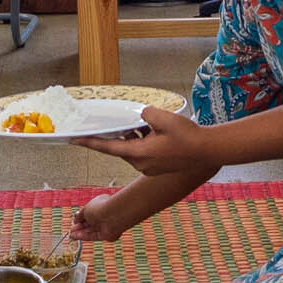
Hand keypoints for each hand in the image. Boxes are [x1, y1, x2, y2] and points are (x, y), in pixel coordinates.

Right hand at [68, 192, 126, 242]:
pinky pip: (93, 236)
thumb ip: (80, 215)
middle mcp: (103, 216)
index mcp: (101, 205)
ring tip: (70, 235)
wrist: (113, 216)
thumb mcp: (85, 209)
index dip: (81, 217)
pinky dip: (83, 236)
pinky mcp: (105, 235)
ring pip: (90, 230)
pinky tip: (75, 237)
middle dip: (80, 226)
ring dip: (80, 233)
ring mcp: (105, 226)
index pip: (90, 213)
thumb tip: (76, 219)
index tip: (74, 221)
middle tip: (71, 229)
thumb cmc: (100, 208)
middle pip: (90, 223)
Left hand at [72, 106, 213, 175]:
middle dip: (119, 135)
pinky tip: (155, 133)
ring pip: (133, 150)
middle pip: (121, 147)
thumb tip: (141, 115)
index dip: (90, 142)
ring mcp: (149, 168)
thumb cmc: (188, 136)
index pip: (107, 147)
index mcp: (139, 153)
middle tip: (120, 122)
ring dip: (134, 138)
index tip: (74, 140)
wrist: (208, 151)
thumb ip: (146, 114)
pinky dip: (143, 143)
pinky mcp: (157, 168)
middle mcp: (140, 164)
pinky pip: (143, 154)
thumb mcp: (164, 118)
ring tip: (147, 126)